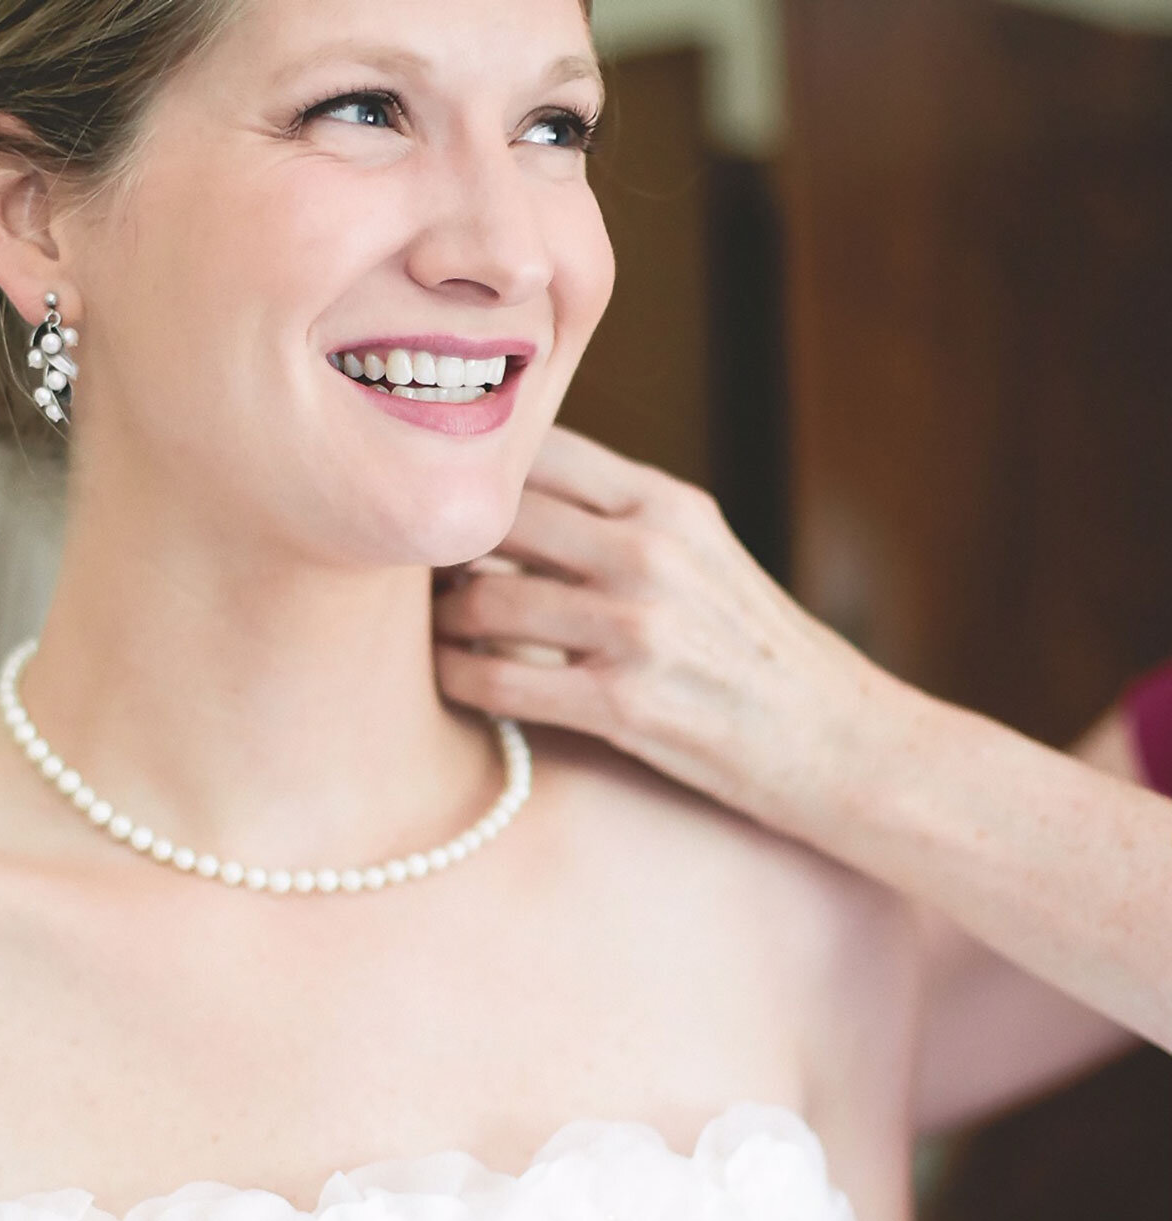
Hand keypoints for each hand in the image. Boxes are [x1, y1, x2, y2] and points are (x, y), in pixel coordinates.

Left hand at [434, 426, 883, 837]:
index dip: (471, 472)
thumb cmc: (756, 653)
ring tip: (427, 630)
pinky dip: (460, 680)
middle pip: (495, 518)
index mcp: (667, 503)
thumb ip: (619, 520)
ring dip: (438, 621)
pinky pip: (501, 682)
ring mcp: (638, 628)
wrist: (838, 742)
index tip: (436, 499)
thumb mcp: (704, 556)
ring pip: (485, 601)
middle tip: (407, 568)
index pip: (537, 452)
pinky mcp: (625, 704)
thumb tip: (507, 500)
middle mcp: (651, 551)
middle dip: (439, 544)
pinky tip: (449, 681)